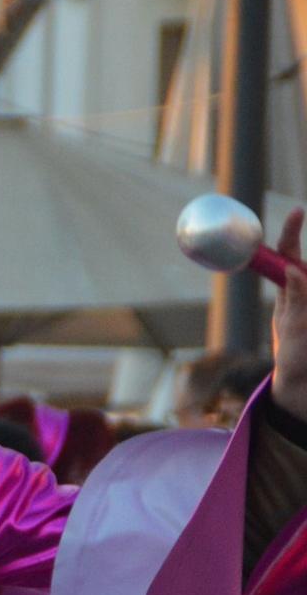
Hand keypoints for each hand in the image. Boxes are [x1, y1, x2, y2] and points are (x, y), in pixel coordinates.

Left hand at [273, 209, 306, 421]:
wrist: (306, 383)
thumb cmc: (294, 354)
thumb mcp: (293, 326)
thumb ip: (297, 297)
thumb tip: (293, 267)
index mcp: (291, 288)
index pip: (289, 252)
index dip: (292, 230)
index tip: (299, 212)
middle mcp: (306, 287)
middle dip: (303, 268)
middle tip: (300, 283)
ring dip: (306, 302)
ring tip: (303, 326)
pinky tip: (305, 326)